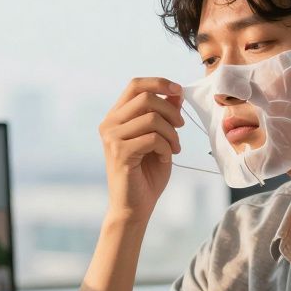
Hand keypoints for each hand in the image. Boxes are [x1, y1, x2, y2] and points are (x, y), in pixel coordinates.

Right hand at [99, 77, 183, 221]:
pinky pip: (152, 138)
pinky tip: (166, 157)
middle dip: (171, 110)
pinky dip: (166, 147)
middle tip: (181, 127)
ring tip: (174, 148)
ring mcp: (111, 137)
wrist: (134, 206)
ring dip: (171, 133)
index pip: (135, 85)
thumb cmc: (147, 174)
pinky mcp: (119, 152)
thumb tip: (176, 92)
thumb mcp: (161, 138)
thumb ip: (165, 115)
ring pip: (152, 118)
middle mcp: (109, 123)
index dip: (159, 83)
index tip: (178, 91)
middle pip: (146, 98)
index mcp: (116, 116)